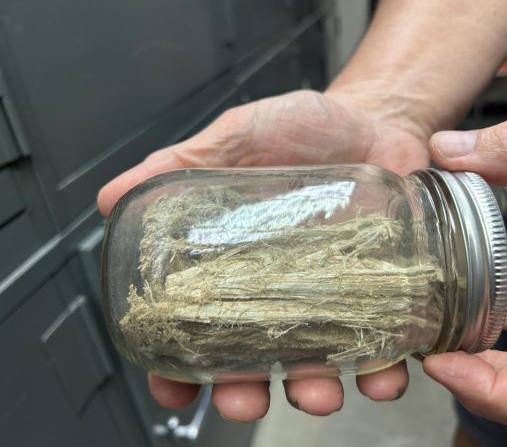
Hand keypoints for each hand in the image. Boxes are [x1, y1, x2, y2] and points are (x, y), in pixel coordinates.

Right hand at [98, 89, 429, 421]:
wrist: (377, 117)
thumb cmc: (307, 128)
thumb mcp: (239, 135)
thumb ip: (183, 164)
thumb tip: (112, 198)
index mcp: (239, 260)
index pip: (198, 326)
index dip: (179, 366)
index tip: (173, 390)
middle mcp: (284, 287)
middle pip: (254, 359)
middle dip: (247, 391)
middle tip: (245, 400)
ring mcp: (335, 293)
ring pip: (318, 364)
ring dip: (315, 390)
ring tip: (320, 393)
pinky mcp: (383, 290)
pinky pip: (384, 343)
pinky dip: (383, 368)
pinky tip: (383, 372)